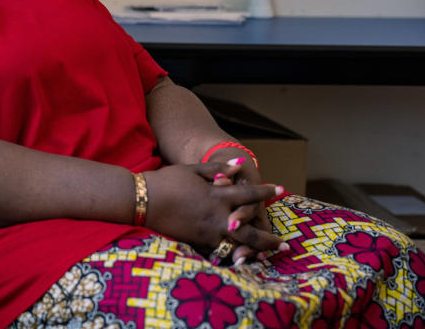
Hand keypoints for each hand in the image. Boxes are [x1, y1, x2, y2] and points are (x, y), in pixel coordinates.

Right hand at [143, 162, 284, 256]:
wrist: (141, 200)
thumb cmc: (165, 181)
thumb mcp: (192, 170)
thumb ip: (217, 169)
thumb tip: (239, 167)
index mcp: (217, 195)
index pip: (248, 193)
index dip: (265, 191)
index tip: (280, 189)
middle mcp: (216, 216)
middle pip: (250, 230)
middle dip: (269, 238)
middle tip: (284, 244)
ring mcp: (206, 232)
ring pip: (237, 245)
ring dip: (254, 251)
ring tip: (266, 256)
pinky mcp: (195, 242)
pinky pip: (218, 250)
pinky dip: (230, 254)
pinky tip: (238, 258)